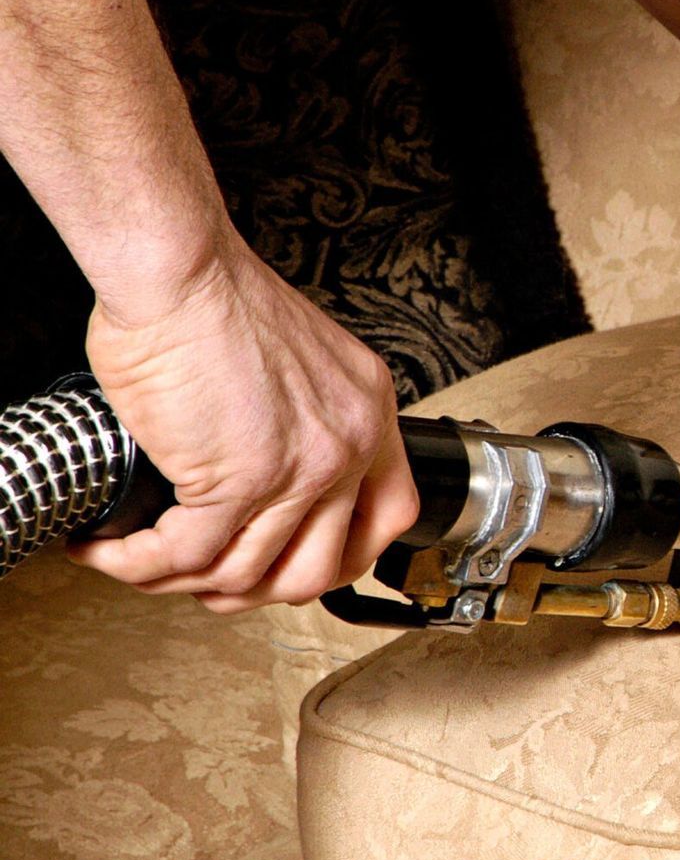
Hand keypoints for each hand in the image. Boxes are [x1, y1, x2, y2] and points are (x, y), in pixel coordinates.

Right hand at [69, 246, 419, 612]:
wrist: (181, 269)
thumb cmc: (219, 297)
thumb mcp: (304, 358)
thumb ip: (307, 417)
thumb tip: (274, 473)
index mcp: (369, 414)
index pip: (391, 516)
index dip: (346, 557)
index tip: (300, 564)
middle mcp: (346, 446)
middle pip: (318, 568)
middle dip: (257, 591)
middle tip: (211, 582)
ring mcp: (298, 469)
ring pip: (248, 574)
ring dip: (186, 585)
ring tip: (144, 566)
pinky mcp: (237, 479)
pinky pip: (188, 555)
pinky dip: (138, 564)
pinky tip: (108, 550)